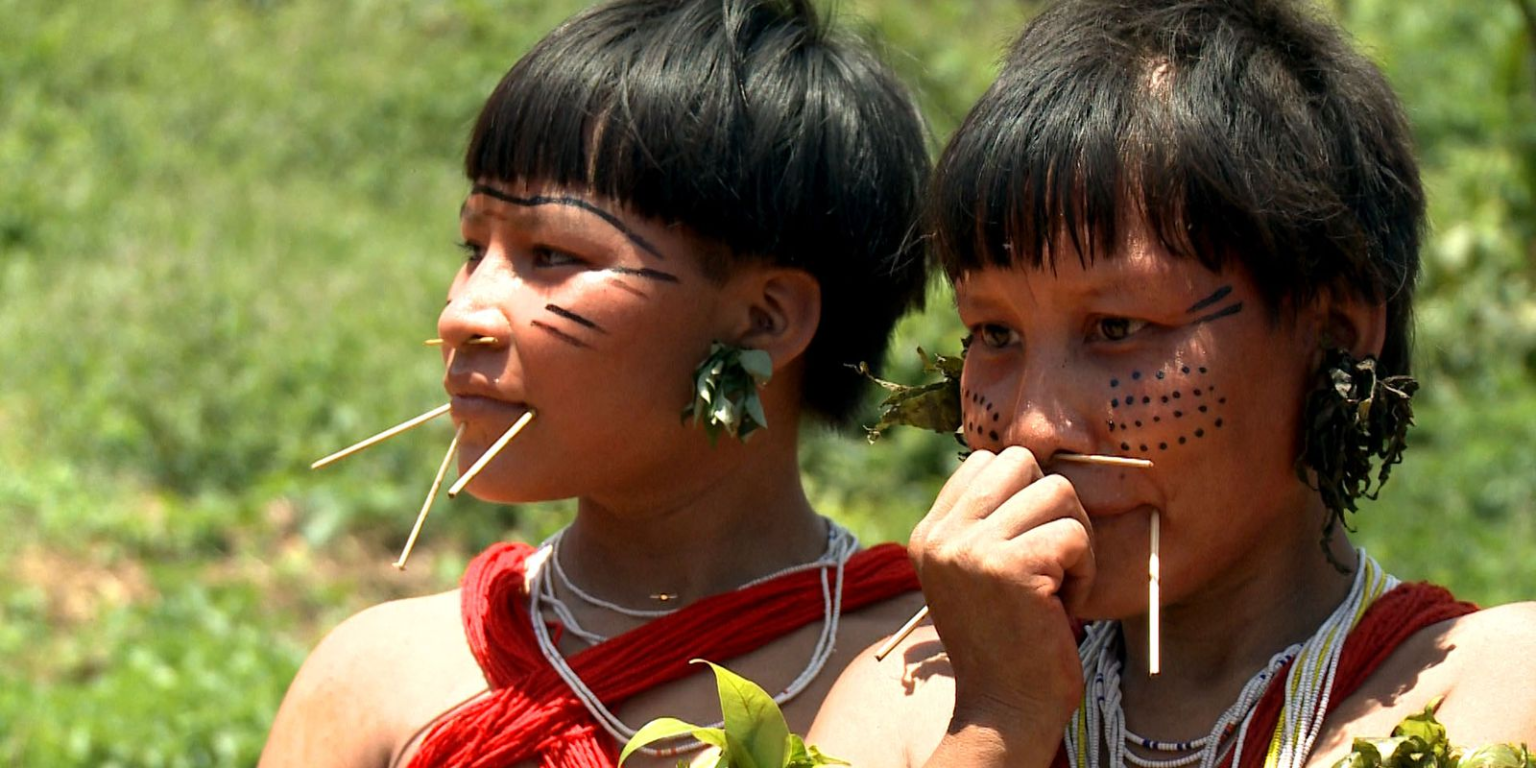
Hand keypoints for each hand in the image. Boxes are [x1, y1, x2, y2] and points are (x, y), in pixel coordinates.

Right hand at [909, 446, 1093, 744]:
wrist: (1003, 711)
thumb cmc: (1005, 644)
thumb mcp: (975, 574)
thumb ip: (985, 523)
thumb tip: (1029, 465)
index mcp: (929, 534)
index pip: (986, 461)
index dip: (1024, 494)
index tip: (1028, 545)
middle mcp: (942, 536)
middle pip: (1021, 462)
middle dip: (1053, 505)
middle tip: (1053, 559)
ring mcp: (972, 549)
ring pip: (1056, 491)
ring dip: (1073, 539)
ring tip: (1059, 585)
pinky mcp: (1011, 568)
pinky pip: (1074, 535)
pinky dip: (1085, 571)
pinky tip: (1064, 604)